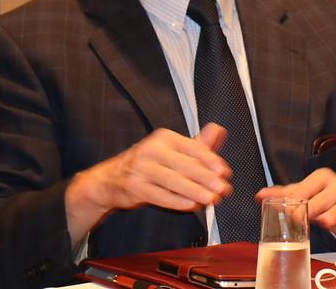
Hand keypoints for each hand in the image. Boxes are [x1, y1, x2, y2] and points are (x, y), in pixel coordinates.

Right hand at [65, 124, 232, 242]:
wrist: (110, 179)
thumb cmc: (149, 164)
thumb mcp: (172, 150)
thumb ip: (198, 144)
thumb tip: (219, 130)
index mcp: (165, 138)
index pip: (193, 147)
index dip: (211, 160)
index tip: (225, 172)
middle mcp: (152, 150)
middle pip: (185, 165)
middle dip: (207, 178)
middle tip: (223, 189)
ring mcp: (141, 168)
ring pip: (173, 181)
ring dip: (195, 191)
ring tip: (212, 199)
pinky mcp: (134, 187)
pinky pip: (159, 196)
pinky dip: (177, 201)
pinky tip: (192, 206)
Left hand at [257, 169, 335, 241]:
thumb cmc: (324, 196)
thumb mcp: (305, 190)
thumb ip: (283, 194)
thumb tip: (260, 196)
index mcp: (322, 177)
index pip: (303, 190)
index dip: (292, 203)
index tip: (285, 212)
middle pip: (317, 203)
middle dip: (306, 214)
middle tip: (296, 221)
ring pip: (333, 215)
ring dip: (325, 222)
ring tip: (321, 223)